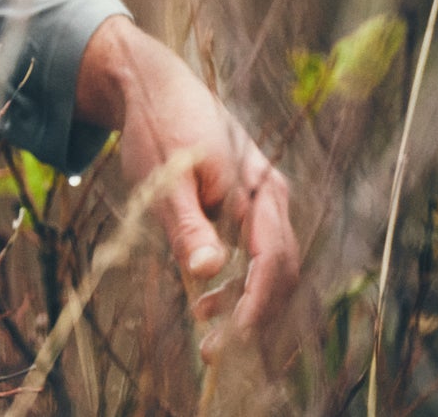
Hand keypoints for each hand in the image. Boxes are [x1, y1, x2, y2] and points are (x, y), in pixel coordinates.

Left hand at [75, 16, 297, 366]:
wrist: (157, 86)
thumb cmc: (157, 130)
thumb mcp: (162, 180)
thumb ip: (187, 225)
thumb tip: (208, 271)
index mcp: (257, 188)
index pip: (272, 262)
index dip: (255, 307)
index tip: (229, 341)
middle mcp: (272, 194)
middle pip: (280, 269)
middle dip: (252, 316)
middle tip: (212, 351)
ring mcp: (265, 197)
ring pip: (270, 264)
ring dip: (244, 302)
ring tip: (203, 330)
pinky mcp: (250, 202)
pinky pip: (258, 251)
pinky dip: (239, 281)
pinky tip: (205, 295)